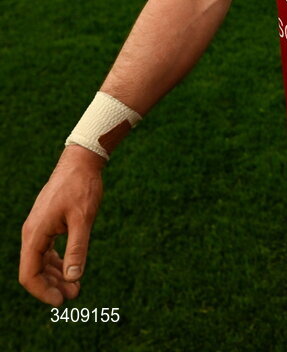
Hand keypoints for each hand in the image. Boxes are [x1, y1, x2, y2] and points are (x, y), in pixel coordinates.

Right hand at [19, 145, 104, 305]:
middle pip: (33, 270)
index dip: (43, 291)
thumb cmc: (81, 187)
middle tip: (75, 294)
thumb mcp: (83, 219)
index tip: (62, 300)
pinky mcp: (47, 223)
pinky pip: (46, 249)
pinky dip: (56, 261)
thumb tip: (73, 277)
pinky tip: (70, 267)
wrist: (81, 161)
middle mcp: (32, 232)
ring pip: (40, 260)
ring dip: (55, 275)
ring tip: (76, 285)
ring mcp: (38, 227)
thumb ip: (77, 248)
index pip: (29, 274)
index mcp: (35, 233)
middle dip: (52, 285)